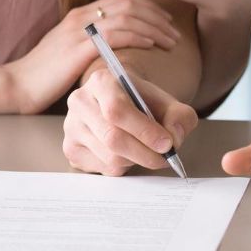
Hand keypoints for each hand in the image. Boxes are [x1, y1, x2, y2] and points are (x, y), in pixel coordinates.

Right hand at [3, 0, 180, 113]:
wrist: (17, 85)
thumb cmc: (42, 77)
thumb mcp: (68, 54)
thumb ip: (89, 46)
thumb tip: (114, 52)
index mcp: (78, 15)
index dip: (147, 8)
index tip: (164, 21)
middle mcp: (80, 17)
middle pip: (128, 3)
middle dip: (156, 15)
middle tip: (174, 30)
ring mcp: (79, 30)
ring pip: (128, 16)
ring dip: (154, 26)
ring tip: (171, 40)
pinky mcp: (80, 47)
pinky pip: (117, 33)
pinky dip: (139, 35)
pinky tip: (152, 44)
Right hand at [63, 68, 197, 174]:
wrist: (120, 101)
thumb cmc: (142, 102)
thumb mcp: (166, 102)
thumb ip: (179, 116)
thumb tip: (174, 138)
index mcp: (101, 81)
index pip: (117, 110)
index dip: (144, 131)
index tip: (167, 144)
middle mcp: (80, 102)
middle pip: (112, 138)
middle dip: (145, 153)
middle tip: (164, 157)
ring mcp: (72, 127)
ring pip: (109, 157)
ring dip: (136, 161)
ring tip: (146, 152)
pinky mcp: (71, 149)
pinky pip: (102, 169)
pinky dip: (123, 167)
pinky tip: (127, 154)